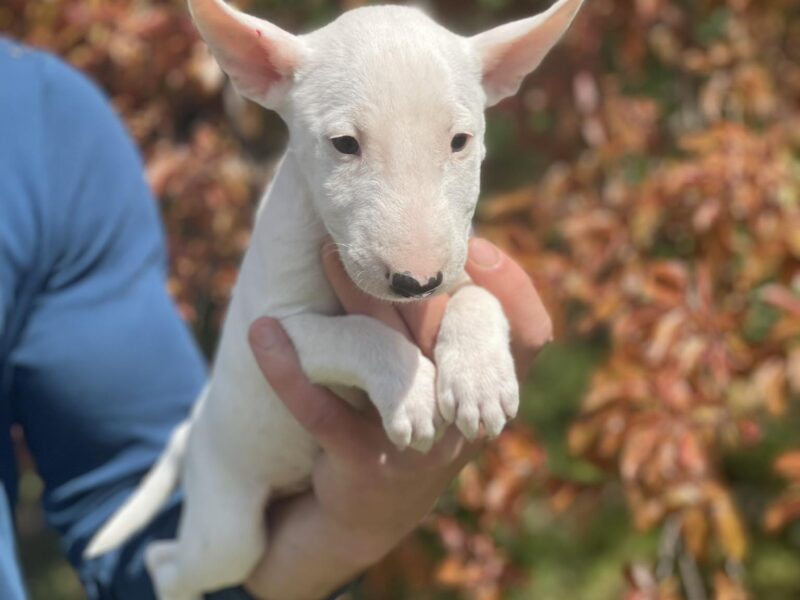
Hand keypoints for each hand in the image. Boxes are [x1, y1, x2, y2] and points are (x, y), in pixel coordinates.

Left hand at [243, 238, 551, 599]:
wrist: (376, 508)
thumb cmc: (417, 416)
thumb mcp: (444, 377)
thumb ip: (445, 324)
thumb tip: (420, 239)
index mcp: (495, 390)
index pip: (528, 337)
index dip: (512, 289)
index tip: (474, 244)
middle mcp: (469, 418)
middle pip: (451, 335)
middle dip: (418, 280)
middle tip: (379, 230)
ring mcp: (424, 443)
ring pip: (391, 360)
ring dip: (357, 302)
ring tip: (327, 254)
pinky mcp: (369, 463)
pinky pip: (325, 412)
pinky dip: (290, 371)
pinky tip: (264, 333)